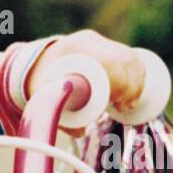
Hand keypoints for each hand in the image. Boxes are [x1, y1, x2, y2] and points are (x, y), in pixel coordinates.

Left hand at [26, 30, 145, 135]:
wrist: (33, 66)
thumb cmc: (37, 83)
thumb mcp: (42, 97)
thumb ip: (57, 115)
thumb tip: (81, 132)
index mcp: (74, 48)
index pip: (109, 61)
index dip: (120, 83)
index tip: (118, 104)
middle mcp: (88, 40)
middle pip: (124, 59)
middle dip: (131, 85)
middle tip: (124, 107)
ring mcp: (98, 41)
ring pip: (130, 57)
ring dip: (137, 80)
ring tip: (129, 103)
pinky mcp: (105, 47)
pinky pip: (130, 56)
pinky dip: (138, 72)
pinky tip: (138, 88)